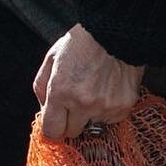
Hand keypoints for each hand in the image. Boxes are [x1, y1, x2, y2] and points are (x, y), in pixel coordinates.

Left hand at [33, 23, 143, 140]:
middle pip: (72, 133)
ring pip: (93, 127)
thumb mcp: (52, 58)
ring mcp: (105, 107)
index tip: (56, 121)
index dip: (53, 127)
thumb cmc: (82, 43)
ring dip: (91, 115)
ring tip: (94, 90)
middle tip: (75, 102)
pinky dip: (108, 109)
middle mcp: (83, 103)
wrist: (116, 32)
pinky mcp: (123, 107)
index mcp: (61, 91)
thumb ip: (41, 87)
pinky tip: (108, 89)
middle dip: (70, 121)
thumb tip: (44, 111)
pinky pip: (111, 120)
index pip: (52, 131)